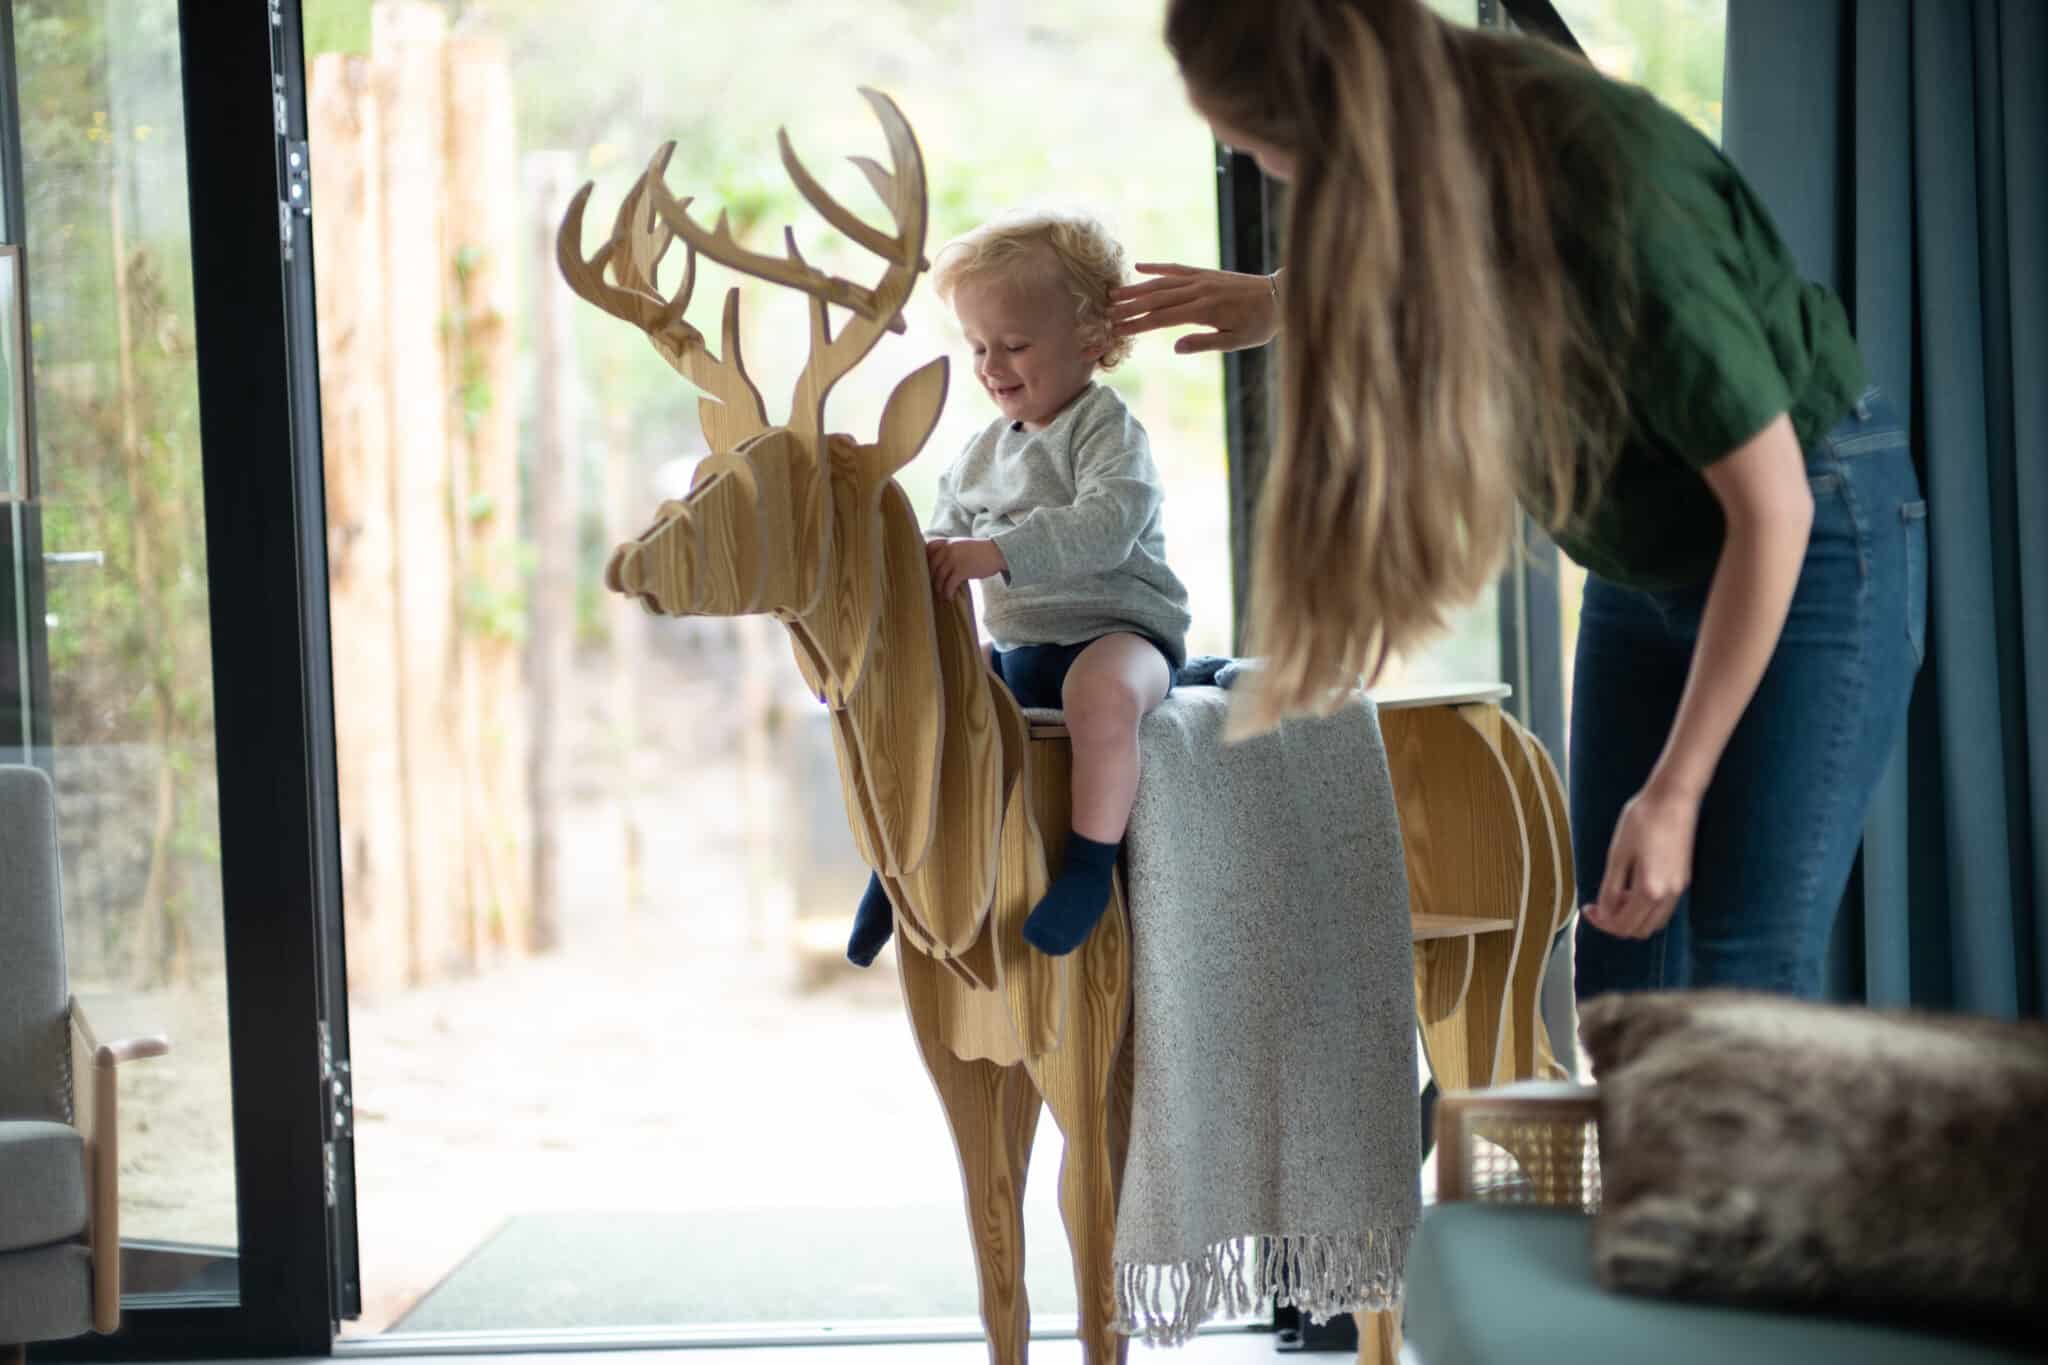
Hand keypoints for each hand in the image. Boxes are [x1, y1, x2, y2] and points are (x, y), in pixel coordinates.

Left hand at [926, 537, 1006, 600]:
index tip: (925, 570)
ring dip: (939, 589)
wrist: (997, 553)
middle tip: (932, 588)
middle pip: (932, 566)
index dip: (924, 559)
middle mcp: (949, 549)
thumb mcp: (962, 545)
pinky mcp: (962, 570)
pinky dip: (947, 593)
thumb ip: (950, 550)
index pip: (928, 548)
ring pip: (939, 577)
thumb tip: (939, 566)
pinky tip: (949, 598)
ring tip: (941, 595)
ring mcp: (954, 559)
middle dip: (931, 579)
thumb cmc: (981, 551)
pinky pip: (949, 585)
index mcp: (948, 542)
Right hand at [1109, 263, 1278, 354]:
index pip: (1161, 318)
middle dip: (1129, 307)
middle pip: (1156, 299)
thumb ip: (1203, 343)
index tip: (1117, 330)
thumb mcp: (1234, 342)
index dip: (1137, 324)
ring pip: (1162, 282)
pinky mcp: (1206, 273)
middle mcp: (1198, 291)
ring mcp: (1201, 279)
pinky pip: (1177, 268)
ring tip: (1114, 294)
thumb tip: (1175, 348)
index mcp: (1203, 311)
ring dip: (1136, 288)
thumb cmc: (1259, 325)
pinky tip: (1139, 267)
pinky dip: (1157, 267)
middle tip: (1105, 313)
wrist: (1280, 297)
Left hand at [1582, 783, 1700, 939]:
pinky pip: (1662, 909)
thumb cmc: (1642, 820)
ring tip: (1615, 896)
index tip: (1587, 909)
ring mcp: (1679, 889)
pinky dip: (1645, 909)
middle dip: (1616, 923)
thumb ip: (1611, 889)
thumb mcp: (1618, 854)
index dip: (1602, 922)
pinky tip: (1631, 889)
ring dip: (1632, 917)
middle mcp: (1669, 895)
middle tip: (1599, 906)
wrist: (1673, 798)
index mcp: (1650, 890)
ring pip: (1653, 922)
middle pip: (1640, 930)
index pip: (1624, 924)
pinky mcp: (1683, 880)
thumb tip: (1604, 913)